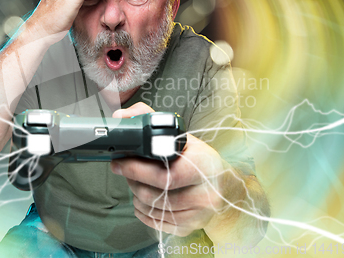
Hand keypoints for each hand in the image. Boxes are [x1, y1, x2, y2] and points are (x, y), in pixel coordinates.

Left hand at [111, 103, 226, 236]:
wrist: (224, 185)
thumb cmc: (198, 158)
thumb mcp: (181, 135)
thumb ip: (151, 119)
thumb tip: (122, 117)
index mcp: (204, 165)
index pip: (164, 174)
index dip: (136, 169)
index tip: (119, 162)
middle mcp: (205, 193)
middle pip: (154, 194)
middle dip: (132, 180)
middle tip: (124, 170)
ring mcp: (198, 214)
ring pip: (152, 209)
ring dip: (135, 195)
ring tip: (135, 181)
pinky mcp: (189, 227)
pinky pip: (155, 222)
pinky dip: (142, 211)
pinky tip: (144, 198)